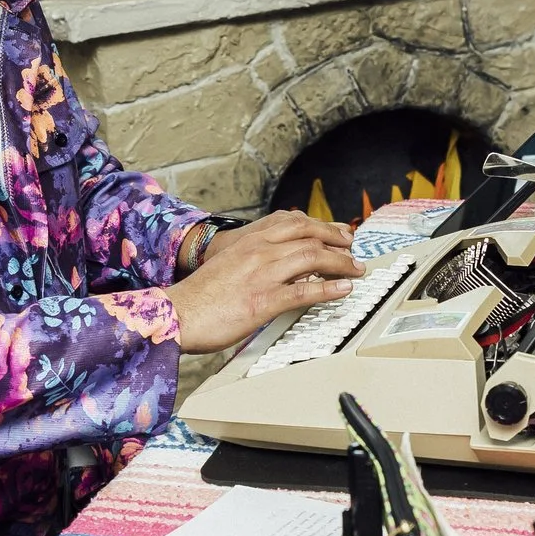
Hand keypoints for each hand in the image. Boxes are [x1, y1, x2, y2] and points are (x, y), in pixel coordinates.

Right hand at [166, 212, 360, 351]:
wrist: (178, 313)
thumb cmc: (201, 295)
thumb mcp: (228, 263)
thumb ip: (252, 256)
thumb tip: (278, 261)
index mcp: (248, 240)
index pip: (293, 222)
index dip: (321, 226)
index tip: (337, 232)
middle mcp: (258, 251)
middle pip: (309, 236)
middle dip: (337, 242)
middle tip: (353, 250)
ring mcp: (262, 274)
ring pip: (312, 258)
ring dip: (341, 263)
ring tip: (356, 269)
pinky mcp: (264, 300)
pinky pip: (304, 291)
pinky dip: (329, 289)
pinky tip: (343, 290)